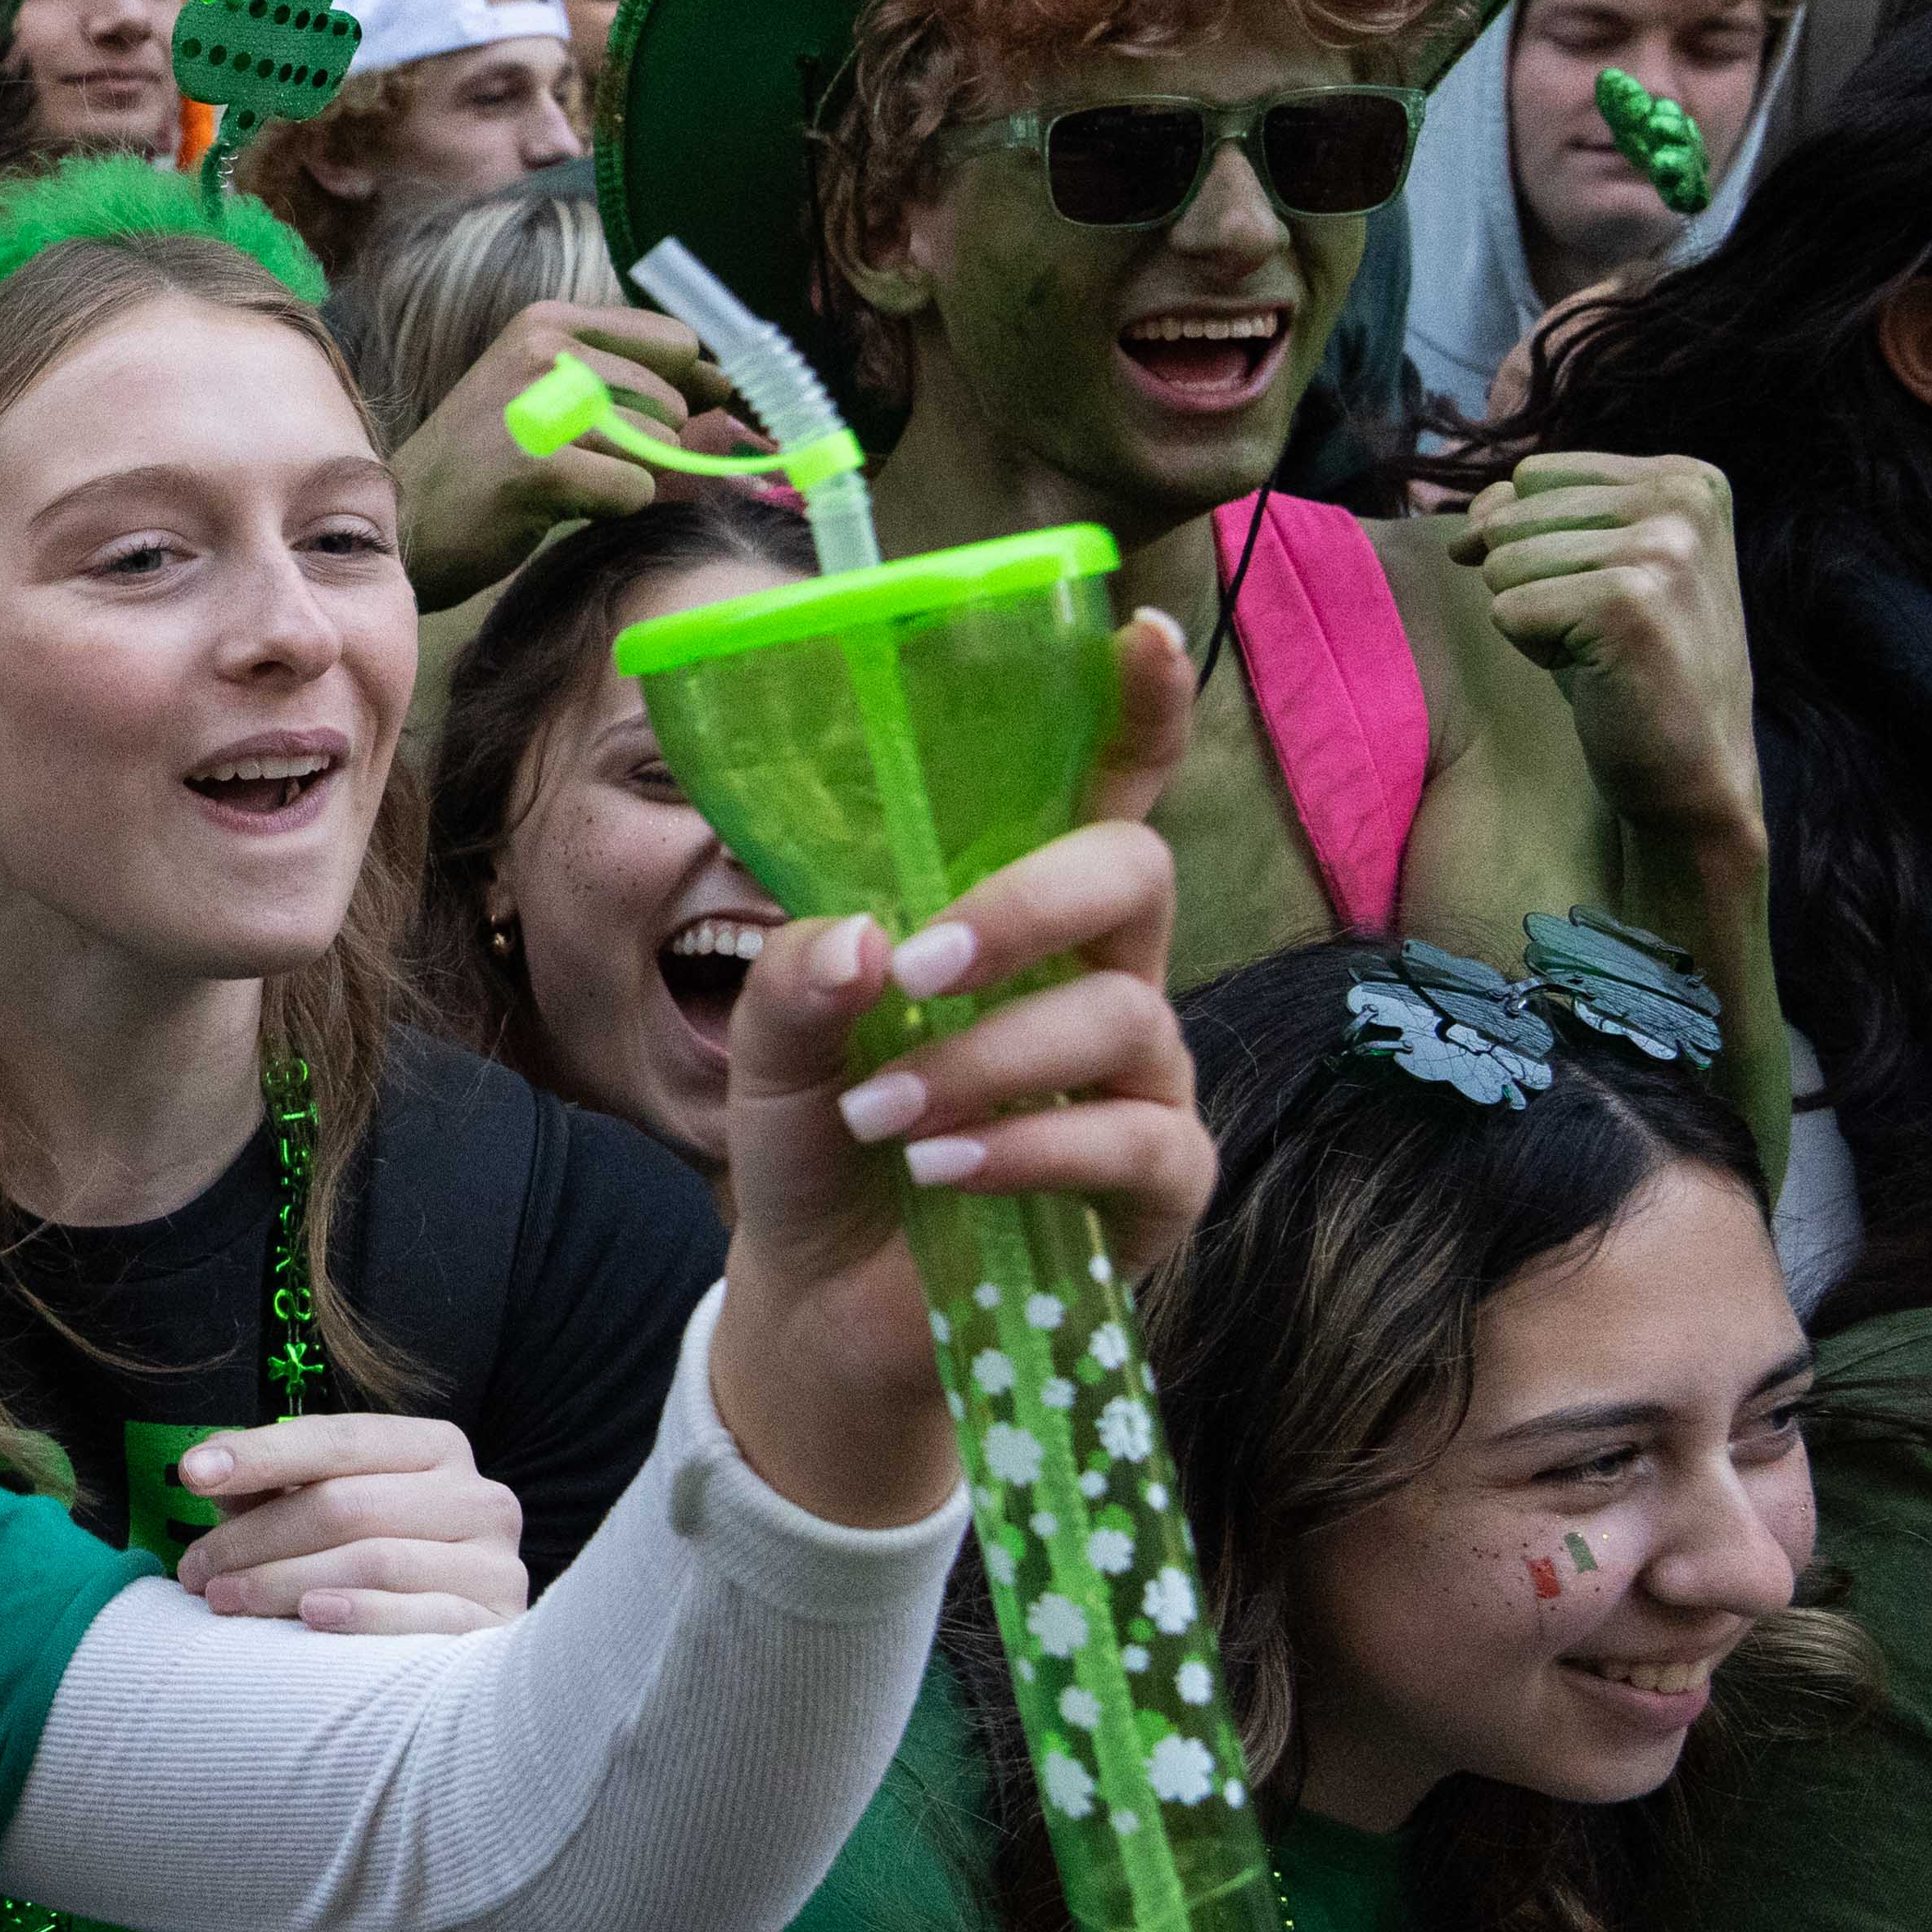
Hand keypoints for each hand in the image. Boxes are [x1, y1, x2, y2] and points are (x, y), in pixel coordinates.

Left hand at [166, 1413, 531, 1633]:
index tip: (191, 1472)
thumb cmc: (366, 1567)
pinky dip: (362, 1614)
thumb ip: (271, 1484)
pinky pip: (424, 1615)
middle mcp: (478, 1497)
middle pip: (347, 1504)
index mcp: (435, 1450)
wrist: (452, 1660)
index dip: (262, 1452)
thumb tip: (207, 1467)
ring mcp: (496, 1563)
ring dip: (283, 1580)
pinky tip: (310, 1616)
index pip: (341, 1439)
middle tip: (196, 1570)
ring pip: (374, 1559)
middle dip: (257, 1536)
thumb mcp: (321, 1511)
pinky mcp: (498, 1625)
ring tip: (223, 1599)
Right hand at [391, 302, 751, 615]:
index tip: (658, 422)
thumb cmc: (484, 462)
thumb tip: (724, 389)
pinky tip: (558, 508)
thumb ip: (631, 383)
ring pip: (658, 449)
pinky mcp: (541, 468)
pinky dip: (610, 510)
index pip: (675, 341)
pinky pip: (634, 490)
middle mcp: (544, 351)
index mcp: (548, 322)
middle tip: (581, 465)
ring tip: (565, 485)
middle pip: (671, 402)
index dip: (684, 388)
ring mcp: (540, 406)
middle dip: (647, 447)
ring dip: (626, 480)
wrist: (403, 523)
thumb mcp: (548, 394)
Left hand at [701, 611, 1211, 1527]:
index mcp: (1016, 915)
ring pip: (1121, 1015)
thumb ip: (794, 982)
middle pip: (1131, 872)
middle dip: (1027, 902)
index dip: (1130, 708)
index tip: (1129, 630)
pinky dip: (1030, 1147)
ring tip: (879, 1116)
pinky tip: (944, 1169)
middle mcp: (1101, 976)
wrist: (826, 1300)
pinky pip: (1136, 1140)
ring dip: (986, 1058)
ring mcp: (1143, 1079)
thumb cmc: (821, 1147)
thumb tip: (858, 934)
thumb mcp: (772, 1055)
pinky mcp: (1159, 1188)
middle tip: (915, 961)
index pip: (1097, 789)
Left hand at [1449, 447, 1761, 875]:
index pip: (1532, 476)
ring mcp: (1664, 548)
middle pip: (1511, 515)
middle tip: (1599, 631)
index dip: (1532, 543)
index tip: (1599, 593)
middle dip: (1530, 582)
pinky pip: (1509, 609)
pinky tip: (1596, 672)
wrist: (1689, 768)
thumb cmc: (1628, 666)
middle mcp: (1683, 500)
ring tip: (1600, 649)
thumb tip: (1479, 508)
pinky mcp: (1630, 602)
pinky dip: (1536, 651)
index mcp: (1685, 478)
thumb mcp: (1587, 568)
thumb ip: (1534, 515)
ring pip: (1503, 562)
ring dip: (1534, 618)